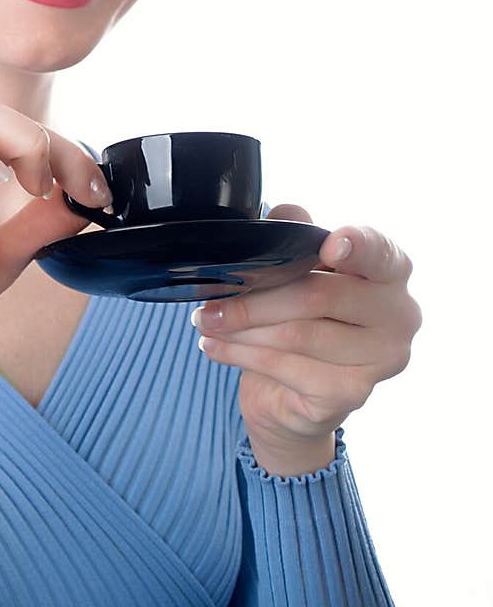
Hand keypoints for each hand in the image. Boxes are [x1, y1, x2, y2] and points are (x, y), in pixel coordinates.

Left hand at [191, 204, 421, 473]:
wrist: (296, 392)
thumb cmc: (302, 317)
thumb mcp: (299, 268)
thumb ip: (297, 236)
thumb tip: (285, 214)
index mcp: (391, 270)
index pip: (378, 252)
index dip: (356, 247)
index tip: (329, 246)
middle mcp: (400, 314)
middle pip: (319, 295)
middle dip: (255, 297)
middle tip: (210, 299)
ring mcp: (382, 358)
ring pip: (297, 334)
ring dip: (241, 327)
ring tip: (207, 320)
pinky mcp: (352, 392)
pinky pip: (286, 367)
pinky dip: (241, 354)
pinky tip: (215, 346)